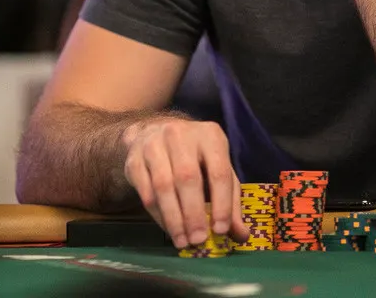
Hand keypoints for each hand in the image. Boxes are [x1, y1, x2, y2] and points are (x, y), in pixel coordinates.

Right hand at [122, 118, 250, 248]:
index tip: (220, 230)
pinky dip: (157, 214)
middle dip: (193, 214)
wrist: (155, 133)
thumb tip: (241, 235)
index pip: (218, 172)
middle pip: (187, 178)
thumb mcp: (218, 169)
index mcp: (210, 136)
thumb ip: (230, 201)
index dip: (221, 203)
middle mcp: (180, 135)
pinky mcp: (134, 159)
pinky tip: (168, 228)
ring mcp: (154, 144)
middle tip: (198, 240)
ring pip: (163, 186)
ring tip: (182, 241)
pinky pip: (145, 191)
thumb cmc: (195, 156)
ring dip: (173, 218)